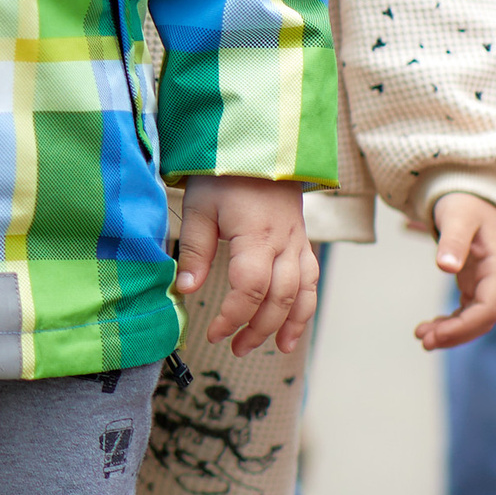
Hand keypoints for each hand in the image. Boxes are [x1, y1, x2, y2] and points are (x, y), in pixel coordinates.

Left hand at [173, 174, 319, 355]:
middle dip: (257, 329)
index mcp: (256, 235)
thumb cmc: (226, 174)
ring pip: (301, 295)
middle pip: (278, 299)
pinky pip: (311, 283)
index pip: (250, 289)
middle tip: (235, 348)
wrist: (262, 145)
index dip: (233, 317)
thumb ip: (195, 250)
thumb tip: (185, 290)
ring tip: (271, 349)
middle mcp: (283, 244)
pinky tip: (293, 331)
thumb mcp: (201, 207)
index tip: (213, 333)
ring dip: (286, 326)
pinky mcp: (303, 243)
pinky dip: (305, 310)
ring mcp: (298, 244)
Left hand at [413, 191, 495, 352]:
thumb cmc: (465, 202)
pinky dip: (450, 322)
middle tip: (424, 341)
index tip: (437, 335)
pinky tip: (431, 327)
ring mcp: (487, 282)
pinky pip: (466, 311)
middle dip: (455, 335)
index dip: (464, 327)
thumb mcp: (458, 217)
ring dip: (451, 332)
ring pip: (474, 319)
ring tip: (422, 336)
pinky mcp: (475, 283)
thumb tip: (445, 267)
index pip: (489, 309)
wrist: (469, 192)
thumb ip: (453, 240)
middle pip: (482, 320)